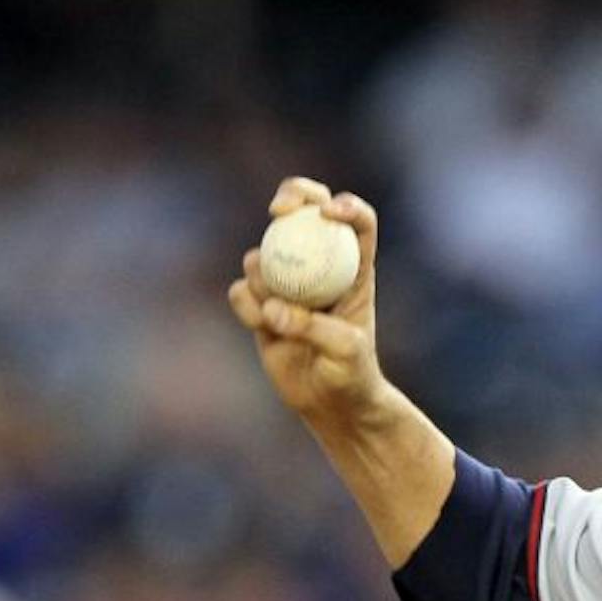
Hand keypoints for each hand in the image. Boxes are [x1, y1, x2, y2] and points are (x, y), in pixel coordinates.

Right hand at [226, 178, 385, 420]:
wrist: (332, 404)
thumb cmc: (352, 375)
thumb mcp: (345, 351)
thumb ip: (313, 327)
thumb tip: (273, 307)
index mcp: (355, 269)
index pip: (358, 222)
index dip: (346, 207)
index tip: (329, 213)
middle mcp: (321, 267)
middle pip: (306, 211)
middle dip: (292, 196)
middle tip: (279, 211)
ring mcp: (289, 282)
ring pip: (264, 253)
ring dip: (263, 274)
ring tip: (278, 315)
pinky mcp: (262, 304)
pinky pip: (243, 290)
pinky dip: (246, 302)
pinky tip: (261, 325)